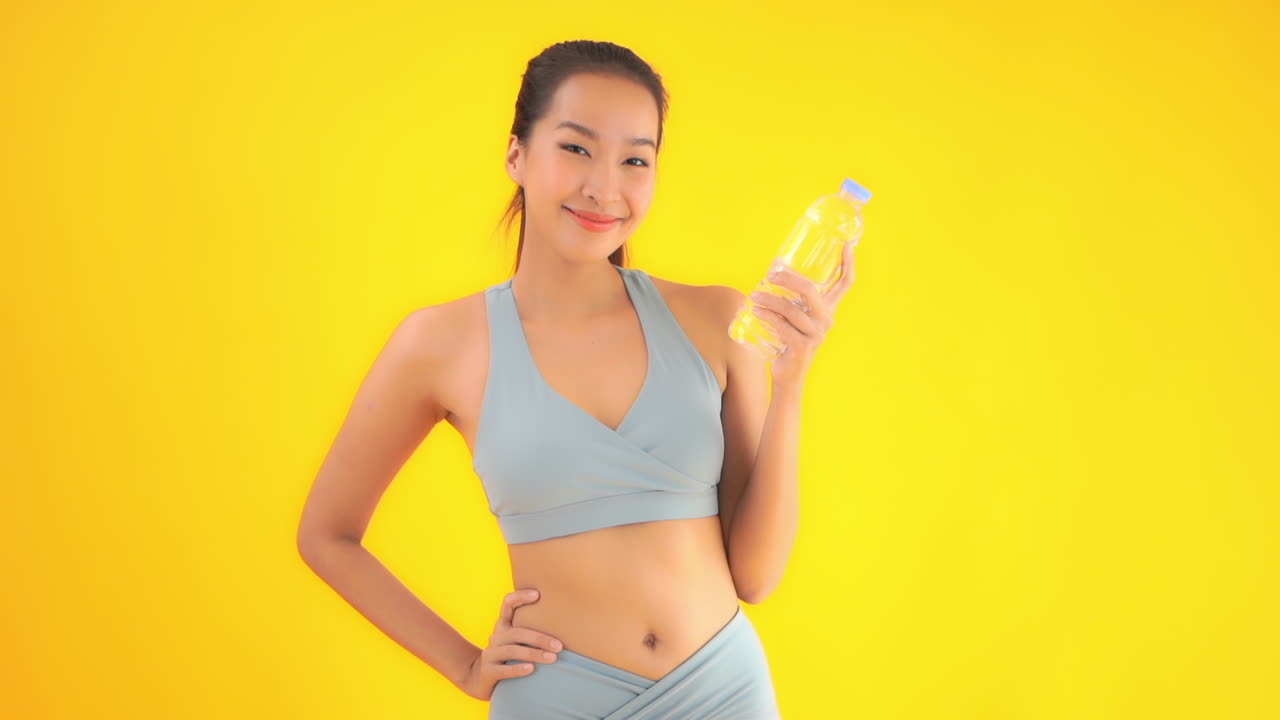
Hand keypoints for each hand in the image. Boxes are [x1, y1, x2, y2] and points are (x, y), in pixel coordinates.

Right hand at [454, 588, 563, 700]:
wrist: (481, 679)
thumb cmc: (508, 657)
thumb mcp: (516, 641)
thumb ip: (531, 631)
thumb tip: (565, 624)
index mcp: (503, 626)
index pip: (507, 604)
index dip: (520, 597)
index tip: (538, 594)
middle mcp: (495, 637)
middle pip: (517, 633)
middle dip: (540, 639)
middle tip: (559, 646)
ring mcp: (490, 654)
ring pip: (512, 651)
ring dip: (534, 654)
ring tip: (552, 658)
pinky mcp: (488, 671)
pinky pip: (504, 670)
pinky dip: (518, 669)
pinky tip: (531, 669)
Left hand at [748, 240, 856, 389]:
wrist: (788, 376)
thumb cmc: (788, 341)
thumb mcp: (794, 317)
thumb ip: (790, 298)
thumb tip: (772, 270)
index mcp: (828, 310)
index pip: (845, 283)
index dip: (848, 263)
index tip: (846, 243)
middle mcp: (826, 321)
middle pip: (811, 290)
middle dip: (788, 278)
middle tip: (770, 275)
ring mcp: (816, 335)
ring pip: (791, 309)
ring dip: (769, 300)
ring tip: (754, 296)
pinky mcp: (802, 347)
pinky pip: (783, 326)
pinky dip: (767, 316)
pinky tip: (756, 311)